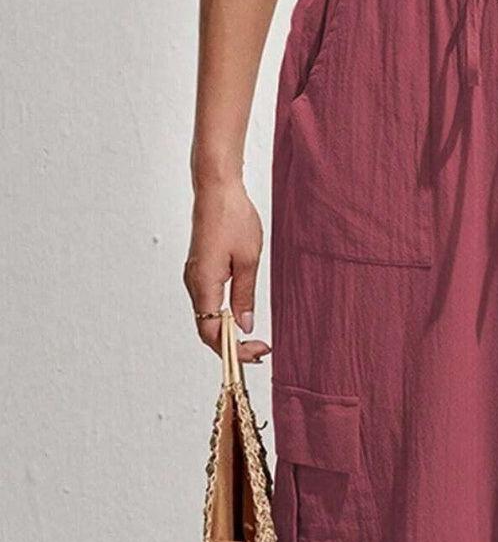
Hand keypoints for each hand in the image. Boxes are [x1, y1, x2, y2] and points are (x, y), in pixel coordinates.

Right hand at [183, 178, 270, 359]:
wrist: (216, 189)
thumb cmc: (233, 217)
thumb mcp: (249, 260)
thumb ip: (245, 296)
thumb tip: (244, 325)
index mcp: (204, 283)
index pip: (211, 333)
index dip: (234, 350)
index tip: (258, 352)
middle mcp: (194, 283)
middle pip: (206, 330)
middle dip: (233, 346)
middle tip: (261, 350)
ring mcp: (194, 277)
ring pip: (206, 319)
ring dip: (227, 333)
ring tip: (254, 340)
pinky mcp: (199, 271)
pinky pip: (207, 304)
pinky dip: (222, 317)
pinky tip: (239, 319)